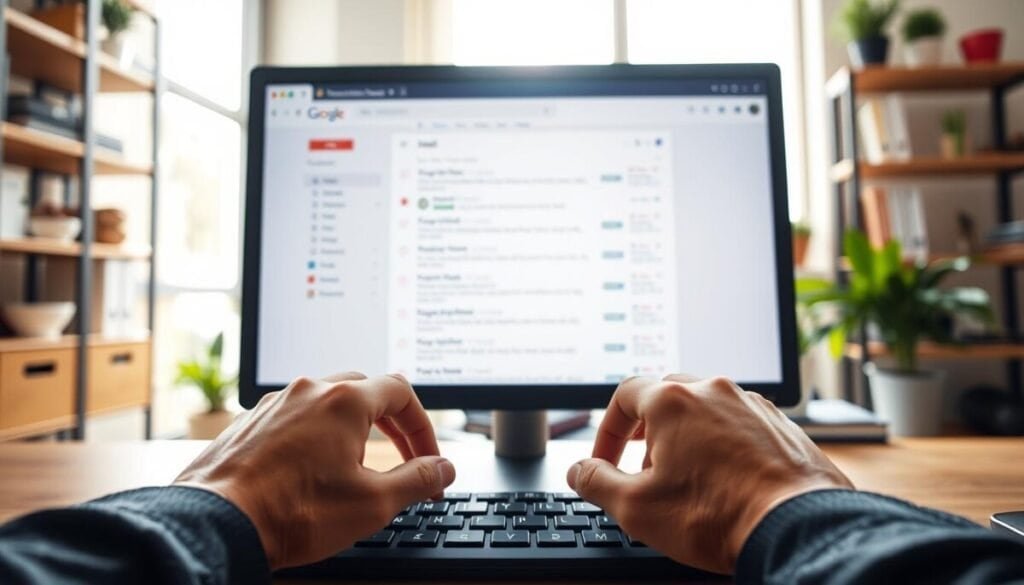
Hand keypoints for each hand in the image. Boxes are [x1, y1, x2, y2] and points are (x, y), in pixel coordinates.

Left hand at [174, 372, 453, 568]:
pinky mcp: (247, 423)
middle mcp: (308, 391)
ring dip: (352, 427)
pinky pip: (292, 417)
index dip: (423, 427)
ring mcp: (273, 404)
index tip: (428, 460)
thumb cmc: (292, 513)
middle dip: (391, 423)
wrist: (215, 524)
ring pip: (325, 400)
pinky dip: (313, 435)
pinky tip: (310, 469)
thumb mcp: (372, 504)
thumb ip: (417, 481)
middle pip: (365, 389)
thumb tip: (444, 469)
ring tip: (357, 464)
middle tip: (403, 459)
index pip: (401, 392)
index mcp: (344, 401)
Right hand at [567, 375, 851, 573]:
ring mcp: (751, 404)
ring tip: (686, 479)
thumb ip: (596, 483)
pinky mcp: (780, 424)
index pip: (624, 396)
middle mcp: (713, 391)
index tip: (606, 461)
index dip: (607, 430)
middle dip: (647, 430)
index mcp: (673, 401)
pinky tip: (726, 481)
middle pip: (665, 396)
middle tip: (644, 469)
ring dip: (686, 437)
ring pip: (705, 408)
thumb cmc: (717, 517)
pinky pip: (739, 423)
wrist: (797, 528)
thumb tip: (578, 471)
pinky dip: (723, 444)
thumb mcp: (635, 508)